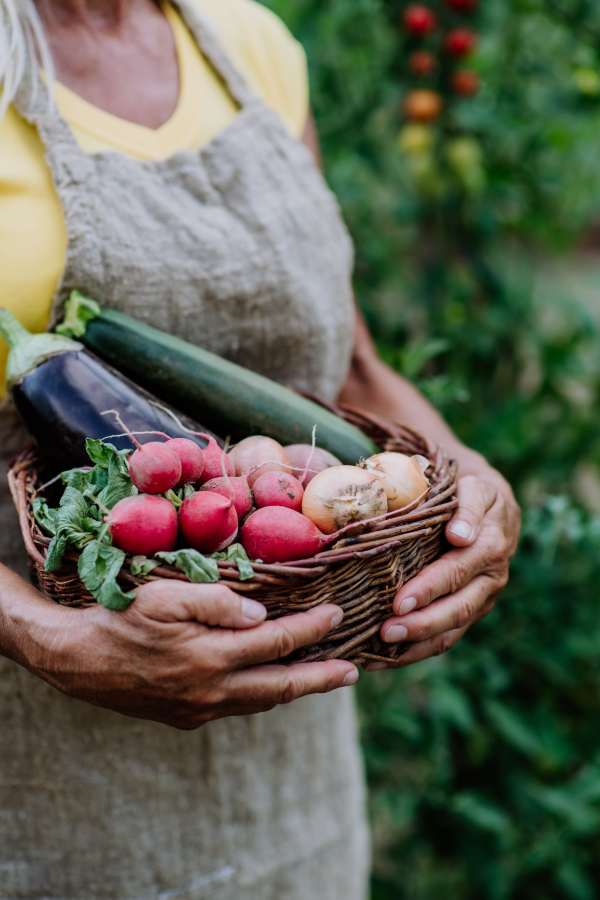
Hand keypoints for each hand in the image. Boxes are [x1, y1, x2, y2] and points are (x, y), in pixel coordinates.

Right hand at [1, 569, 357, 728]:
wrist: (78, 661)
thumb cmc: (122, 617)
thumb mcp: (166, 596)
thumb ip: (217, 602)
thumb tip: (263, 614)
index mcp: (211, 656)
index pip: (278, 641)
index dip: (312, 629)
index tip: (337, 616)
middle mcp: (211, 690)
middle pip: (281, 686)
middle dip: (322, 679)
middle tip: (353, 672)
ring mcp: (199, 709)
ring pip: (260, 702)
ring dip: (294, 689)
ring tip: (321, 678)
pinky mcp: (186, 717)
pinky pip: (236, 707)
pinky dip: (261, 694)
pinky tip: (269, 683)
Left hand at [366, 470, 519, 670]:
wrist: (495, 507)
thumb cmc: (472, 493)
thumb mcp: (474, 488)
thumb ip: (468, 508)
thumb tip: (460, 536)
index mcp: (489, 548)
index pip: (455, 573)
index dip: (428, 590)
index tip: (398, 602)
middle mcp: (489, 580)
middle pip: (456, 610)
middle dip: (420, 625)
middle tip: (384, 632)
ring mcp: (480, 600)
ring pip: (451, 632)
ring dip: (415, 646)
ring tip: (378, 654)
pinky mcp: (469, 613)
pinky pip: (445, 638)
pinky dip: (415, 651)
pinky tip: (382, 659)